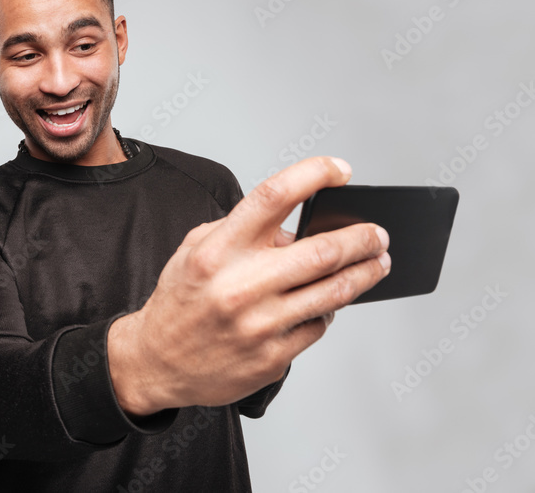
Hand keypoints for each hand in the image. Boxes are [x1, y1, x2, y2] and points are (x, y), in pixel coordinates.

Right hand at [108, 156, 389, 414]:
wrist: (156, 363)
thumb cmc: (181, 301)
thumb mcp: (196, 251)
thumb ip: (242, 231)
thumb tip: (298, 227)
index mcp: (217, 250)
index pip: (273, 197)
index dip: (314, 174)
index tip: (339, 170)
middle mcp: (239, 285)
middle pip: (322, 251)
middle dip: (362, 238)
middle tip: (378, 233)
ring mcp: (258, 325)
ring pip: (333, 292)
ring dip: (365, 273)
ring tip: (377, 262)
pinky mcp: (271, 358)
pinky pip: (318, 326)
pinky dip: (329, 310)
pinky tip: (329, 302)